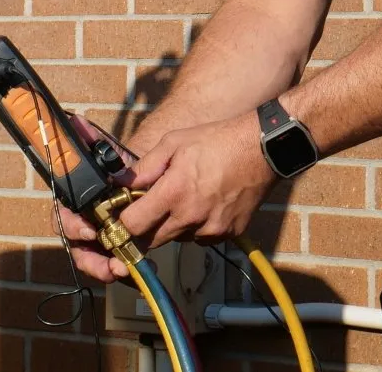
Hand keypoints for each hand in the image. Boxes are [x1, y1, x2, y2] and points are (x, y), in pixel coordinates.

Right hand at [56, 111, 142, 285]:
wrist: (140, 181)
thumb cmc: (117, 168)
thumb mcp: (106, 153)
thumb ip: (90, 139)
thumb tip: (76, 120)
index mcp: (75, 203)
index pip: (63, 218)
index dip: (72, 226)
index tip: (89, 230)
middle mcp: (81, 224)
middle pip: (77, 248)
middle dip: (92, 260)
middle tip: (110, 266)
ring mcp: (97, 241)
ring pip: (95, 261)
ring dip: (107, 270)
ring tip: (124, 272)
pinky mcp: (115, 252)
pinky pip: (115, 266)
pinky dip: (126, 272)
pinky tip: (141, 271)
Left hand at [118, 113, 276, 249]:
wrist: (261, 149)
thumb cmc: (216, 141)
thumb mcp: (174, 143)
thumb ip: (145, 167)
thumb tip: (120, 184)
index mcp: (173, 193)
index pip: (133, 226)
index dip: (122, 223)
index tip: (122, 216)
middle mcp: (190, 217)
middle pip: (152, 241)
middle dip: (145, 229)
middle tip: (149, 210)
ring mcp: (211, 229)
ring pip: (178, 238)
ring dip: (174, 226)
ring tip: (186, 198)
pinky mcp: (228, 234)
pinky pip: (202, 238)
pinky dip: (198, 226)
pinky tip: (206, 203)